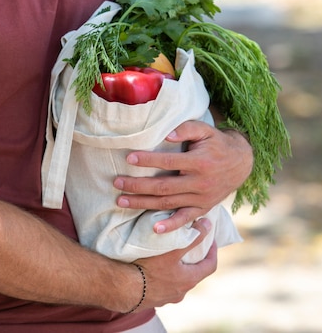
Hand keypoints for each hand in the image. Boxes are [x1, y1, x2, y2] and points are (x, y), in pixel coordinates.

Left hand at [114, 120, 252, 232]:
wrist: (241, 162)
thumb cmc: (217, 142)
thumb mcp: (205, 130)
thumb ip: (186, 129)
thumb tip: (166, 135)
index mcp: (199, 162)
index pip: (168, 162)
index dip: (148, 160)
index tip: (129, 158)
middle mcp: (199, 183)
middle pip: (163, 187)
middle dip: (137, 186)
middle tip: (117, 183)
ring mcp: (201, 199)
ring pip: (168, 203)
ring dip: (143, 203)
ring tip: (122, 201)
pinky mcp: (203, 208)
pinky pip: (185, 219)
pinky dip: (171, 226)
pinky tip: (154, 230)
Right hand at [128, 218, 217, 310]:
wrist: (125, 288)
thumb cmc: (149, 268)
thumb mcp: (174, 250)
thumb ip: (193, 237)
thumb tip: (207, 224)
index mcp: (189, 280)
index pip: (210, 266)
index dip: (212, 251)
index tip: (210, 240)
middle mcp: (182, 292)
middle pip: (194, 273)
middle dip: (194, 259)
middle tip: (190, 245)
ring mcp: (168, 297)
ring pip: (179, 281)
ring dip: (178, 269)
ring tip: (171, 255)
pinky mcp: (155, 299)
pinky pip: (165, 286)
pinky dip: (165, 276)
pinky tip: (156, 268)